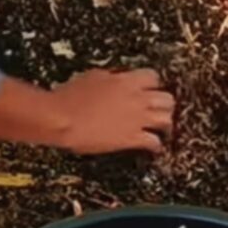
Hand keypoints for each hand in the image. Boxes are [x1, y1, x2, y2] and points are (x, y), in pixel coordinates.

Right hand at [0, 69, 173, 153]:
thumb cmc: (68, 96)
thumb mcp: (89, 78)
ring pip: (166, 118)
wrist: (60, 117)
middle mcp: (136, 97)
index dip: (153, 86)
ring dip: (165, 125)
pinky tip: (154, 150)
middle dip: (165, 105)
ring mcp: (136, 118)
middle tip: (160, 112)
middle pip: (167, 97)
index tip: (151, 91)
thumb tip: (109, 78)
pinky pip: (154, 142)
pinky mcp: (131, 138)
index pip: (153, 77)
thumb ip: (106, 78)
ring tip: (163, 131)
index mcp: (125, 80)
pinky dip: (156, 147)